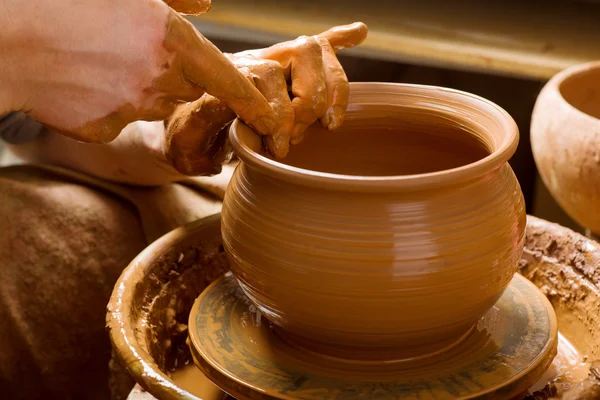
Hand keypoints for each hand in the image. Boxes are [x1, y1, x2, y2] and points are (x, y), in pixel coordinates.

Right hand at [0, 0, 276, 142]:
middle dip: (173, 74)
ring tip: (99, 57)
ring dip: (140, 86)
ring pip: (153, 102)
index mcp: (172, 41)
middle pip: (187, 88)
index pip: (227, 80)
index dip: (252, 102)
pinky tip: (80, 78)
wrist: (3, 38)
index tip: (273, 122)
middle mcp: (160, 79)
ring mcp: (132, 109)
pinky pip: (120, 118)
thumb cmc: (64, 0)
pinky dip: (109, 103)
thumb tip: (207, 2)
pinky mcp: (104, 129)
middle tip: (133, 48)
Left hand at [165, 22, 367, 173]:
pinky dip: (341, 39)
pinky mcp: (289, 67)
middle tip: (293, 140)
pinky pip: (321, 46)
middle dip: (306, 103)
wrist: (189, 123)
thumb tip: (231, 112)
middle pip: (300, 55)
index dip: (276, 114)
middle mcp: (256, 60)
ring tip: (327, 123)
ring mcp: (275, 61)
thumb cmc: (191, 135)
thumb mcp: (186, 139)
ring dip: (331, 87)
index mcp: (227, 73)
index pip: (262, 76)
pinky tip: (358, 33)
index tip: (278, 146)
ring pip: (317, 51)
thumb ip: (203, 124)